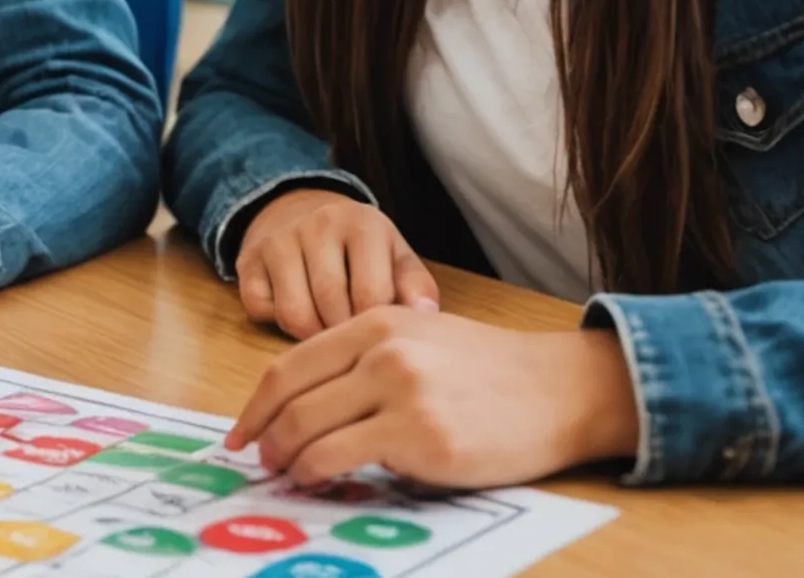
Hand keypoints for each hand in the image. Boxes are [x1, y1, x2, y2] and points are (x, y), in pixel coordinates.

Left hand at [226, 307, 639, 487]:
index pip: (290, 364)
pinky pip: (341, 457)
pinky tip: (317, 480)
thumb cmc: (492, 372)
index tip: (243, 430)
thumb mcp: (422, 339)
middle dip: (264, 435)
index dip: (257, 404)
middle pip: (291, 398)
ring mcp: (400, 393)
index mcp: (376, 324)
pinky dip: (316, 472)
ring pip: (308, 428)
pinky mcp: (420, 437)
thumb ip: (367, 359)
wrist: (561, 389)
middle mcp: (382, 352)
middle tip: (259, 459)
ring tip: (287, 474)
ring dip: (286, 458)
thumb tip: (311, 403)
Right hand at [234, 188, 438, 337]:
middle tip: (351, 336)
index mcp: (363, 224)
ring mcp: (277, 240)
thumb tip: (424, 315)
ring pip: (293, 315)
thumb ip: (416, 286)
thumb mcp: (395, 257)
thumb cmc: (359, 248)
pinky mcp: (247, 259)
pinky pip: (260, 311)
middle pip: (331, 306)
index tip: (377, 330)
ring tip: (325, 325)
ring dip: (311, 334)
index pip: (371, 294)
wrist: (299, 209)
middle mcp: (317, 225)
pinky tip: (295, 308)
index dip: (375, 325)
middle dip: (343, 333)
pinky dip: (276, 322)